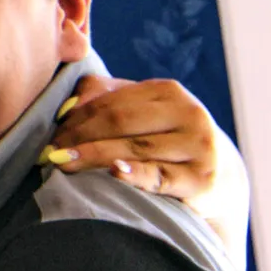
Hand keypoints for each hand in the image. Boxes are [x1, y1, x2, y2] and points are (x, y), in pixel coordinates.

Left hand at [47, 75, 248, 252]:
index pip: (111, 102)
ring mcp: (198, 146)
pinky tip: (114, 172)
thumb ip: (107, 98)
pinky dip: (136, 175)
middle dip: (80, 137)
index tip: (50, 135)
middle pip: (121, 122)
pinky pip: (161, 176)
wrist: (219, 176)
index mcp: (169, 92)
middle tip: (51, 152)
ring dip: (94, 156)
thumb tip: (67, 106)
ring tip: (64, 164)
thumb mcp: (144, 112)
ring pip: (136, 148)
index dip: (76, 119)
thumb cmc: (167, 138)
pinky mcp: (202, 179)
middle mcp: (188, 114)